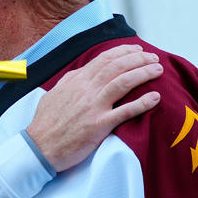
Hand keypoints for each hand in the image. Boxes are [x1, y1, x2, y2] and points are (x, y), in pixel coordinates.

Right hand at [26, 44, 161, 171]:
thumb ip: (69, 81)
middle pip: (117, 67)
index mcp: (76, 81)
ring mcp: (93, 107)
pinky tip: (155, 98)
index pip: (104, 59)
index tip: (137, 50)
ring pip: (123, 83)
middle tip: (154, 58)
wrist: (39, 147)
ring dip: (143, 74)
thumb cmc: (45, 123)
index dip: (123, 52)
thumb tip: (81, 71)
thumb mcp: (54, 94)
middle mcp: (86, 90)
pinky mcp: (99, 125)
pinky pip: (125, 111)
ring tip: (158, 70)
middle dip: (138, 59)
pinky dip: (142, 103)